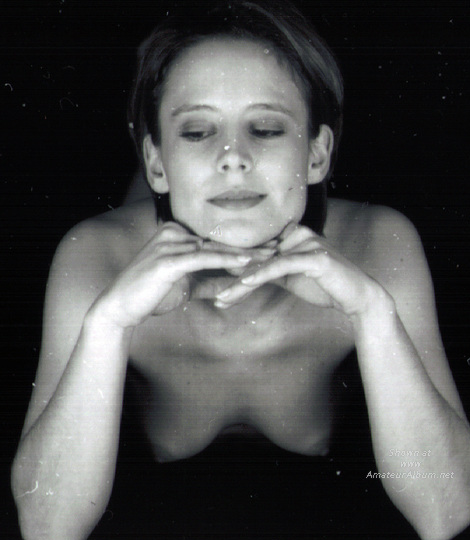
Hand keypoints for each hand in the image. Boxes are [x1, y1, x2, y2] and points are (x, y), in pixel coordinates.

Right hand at [94, 222, 275, 327]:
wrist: (121, 307)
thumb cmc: (152, 295)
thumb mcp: (187, 286)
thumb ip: (210, 282)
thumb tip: (234, 285)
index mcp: (177, 234)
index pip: (217, 239)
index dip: (244, 244)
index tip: (270, 247)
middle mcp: (173, 233)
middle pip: (219, 241)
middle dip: (251, 246)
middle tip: (279, 247)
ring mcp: (170, 244)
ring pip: (215, 249)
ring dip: (244, 254)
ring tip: (270, 256)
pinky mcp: (168, 260)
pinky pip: (204, 259)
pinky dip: (226, 262)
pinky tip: (246, 264)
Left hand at [214, 224, 383, 318]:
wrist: (357, 296)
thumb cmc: (324, 286)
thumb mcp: (290, 277)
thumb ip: (266, 271)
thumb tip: (236, 271)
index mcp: (291, 235)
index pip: (255, 250)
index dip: (231, 264)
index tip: (208, 277)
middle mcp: (297, 234)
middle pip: (256, 256)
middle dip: (231, 275)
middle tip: (210, 290)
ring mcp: (306, 243)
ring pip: (265, 263)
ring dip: (240, 282)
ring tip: (222, 297)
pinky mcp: (314, 257)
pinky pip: (281, 266)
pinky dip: (261, 275)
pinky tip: (243, 284)